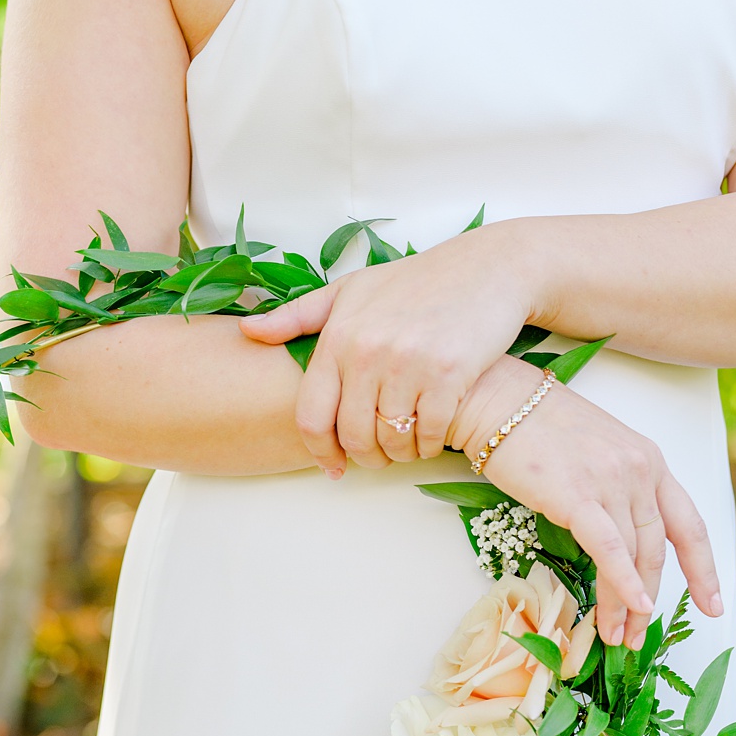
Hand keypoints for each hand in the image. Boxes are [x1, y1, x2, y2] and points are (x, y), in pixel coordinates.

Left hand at [237, 224, 533, 472]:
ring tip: (406, 447)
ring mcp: (410, 364)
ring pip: (392, 439)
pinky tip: (433, 438)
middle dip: (365, 458)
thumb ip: (299, 315)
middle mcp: (368, 351)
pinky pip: (430, 434)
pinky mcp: (450, 374)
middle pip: (353, 435)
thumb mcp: (351, 289)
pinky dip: (430, 446)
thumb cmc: (415, 281)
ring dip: (400, 454)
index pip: (312, 415)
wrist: (486, 268)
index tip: (332, 467)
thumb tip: (248, 332)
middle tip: (378, 459)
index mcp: (339, 335)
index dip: (319, 451)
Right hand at [449, 358, 722, 649]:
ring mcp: (612, 481)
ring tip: (616, 637)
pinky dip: (621, 583)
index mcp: (651, 461)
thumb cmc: (539, 428)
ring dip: (626, 604)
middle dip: (651, 598)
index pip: (690, 524)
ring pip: (633, 556)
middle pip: (658, 549)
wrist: (497, 399)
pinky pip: (608, 549)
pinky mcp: (578, 495)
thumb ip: (619, 490)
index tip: (714, 604)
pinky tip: (627, 609)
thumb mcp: (599, 452)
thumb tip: (621, 542)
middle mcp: (641, 470)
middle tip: (639, 636)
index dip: (704, 569)